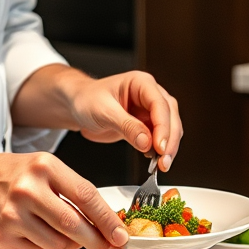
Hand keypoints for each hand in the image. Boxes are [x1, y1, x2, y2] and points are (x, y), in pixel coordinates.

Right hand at [0, 150, 129, 248]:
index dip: (108, 220)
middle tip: (111, 248)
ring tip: (64, 234)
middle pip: (73, 225)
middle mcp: (28, 189)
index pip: (85, 196)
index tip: (121, 236)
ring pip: (57, 246)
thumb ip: (74, 192)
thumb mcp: (48, 168)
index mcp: (45, 167)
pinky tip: (43, 236)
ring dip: (70, 246)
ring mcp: (12, 215)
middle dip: (98, 241)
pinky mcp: (2, 236)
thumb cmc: (15, 173)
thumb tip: (105, 223)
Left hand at [12, 66, 183, 170]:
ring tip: (161, 165)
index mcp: (141, 83)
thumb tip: (146, 142)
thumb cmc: (87, 99)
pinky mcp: (146, 125)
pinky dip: (160, 151)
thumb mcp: (103, 111)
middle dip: (169, 140)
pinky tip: (154, 161)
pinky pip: (160, 138)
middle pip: (170, 117)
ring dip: (168, 148)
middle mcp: (150, 95)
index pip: (160, 104)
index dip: (163, 126)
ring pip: (170, 128)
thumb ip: (126, 126)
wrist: (77, 105)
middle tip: (164, 161)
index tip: (161, 146)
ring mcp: (150, 110)